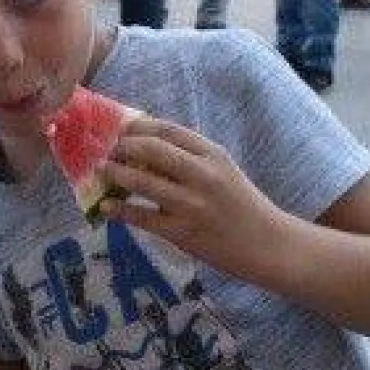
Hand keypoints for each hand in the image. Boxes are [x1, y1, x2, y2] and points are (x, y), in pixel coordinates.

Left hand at [97, 117, 288, 277]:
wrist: (266, 244)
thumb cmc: (242, 205)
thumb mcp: (223, 171)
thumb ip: (192, 157)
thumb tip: (147, 146)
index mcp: (213, 154)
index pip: (169, 130)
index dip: (139, 126)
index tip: (121, 128)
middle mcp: (203, 175)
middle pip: (152, 149)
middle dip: (123, 146)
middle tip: (108, 150)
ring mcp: (192, 204)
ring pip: (143, 181)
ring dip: (116, 174)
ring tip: (102, 171)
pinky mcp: (183, 232)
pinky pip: (143, 217)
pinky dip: (120, 210)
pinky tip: (106, 207)